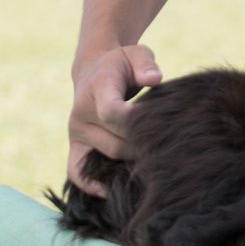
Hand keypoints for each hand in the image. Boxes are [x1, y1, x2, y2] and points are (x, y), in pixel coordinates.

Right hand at [67, 44, 162, 195]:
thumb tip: (155, 78)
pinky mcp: (74, 146)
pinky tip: (111, 192)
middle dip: (144, 144)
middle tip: (170, 147)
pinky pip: (76, 171)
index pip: (112, 112)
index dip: (136, 122)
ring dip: (132, 161)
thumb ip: (145, 63)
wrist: (94, 71)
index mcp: (98, 89)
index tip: (158, 123)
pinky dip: (91, 185)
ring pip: (108, 156)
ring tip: (157, 162)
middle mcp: (82, 114)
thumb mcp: (136, 54)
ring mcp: (76, 133)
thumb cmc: (122, 64)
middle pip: (117, 140)